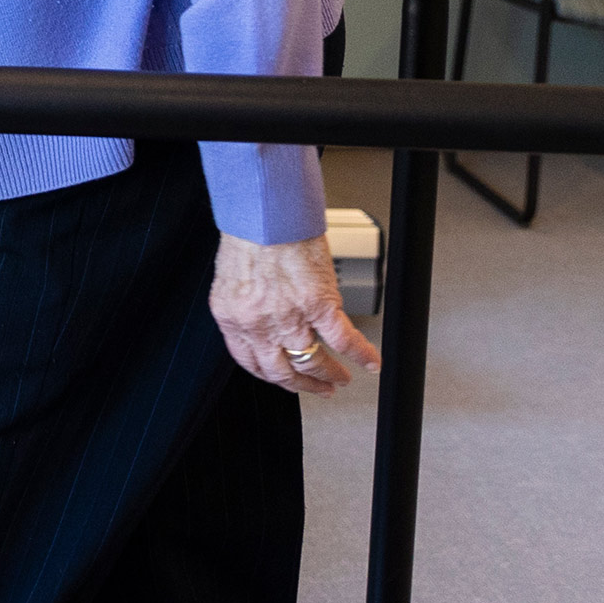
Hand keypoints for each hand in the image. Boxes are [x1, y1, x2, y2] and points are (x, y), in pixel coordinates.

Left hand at [211, 233, 375, 395]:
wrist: (266, 213)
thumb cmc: (249, 233)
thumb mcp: (233, 277)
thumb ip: (247, 303)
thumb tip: (262, 315)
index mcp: (233, 317)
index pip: (250, 362)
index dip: (269, 375)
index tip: (282, 378)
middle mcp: (260, 324)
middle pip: (281, 371)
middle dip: (302, 385)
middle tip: (317, 389)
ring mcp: (290, 318)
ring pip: (312, 361)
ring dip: (329, 375)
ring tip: (340, 379)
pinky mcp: (320, 305)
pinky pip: (344, 339)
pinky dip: (361, 354)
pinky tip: (370, 363)